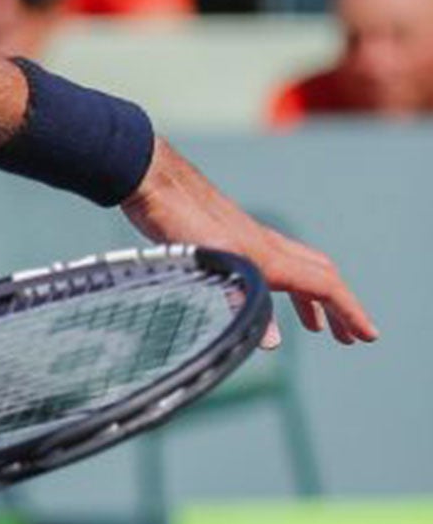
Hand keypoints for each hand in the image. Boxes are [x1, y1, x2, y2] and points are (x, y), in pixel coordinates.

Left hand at [122, 139, 378, 348]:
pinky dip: (284, 286)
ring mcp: (250, 239)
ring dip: (313, 301)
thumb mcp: (211, 267)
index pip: (326, 287)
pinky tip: (267, 294)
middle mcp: (268, 246)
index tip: (368, 336)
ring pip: (297, 270)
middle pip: (321, 277)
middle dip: (339, 309)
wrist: (155, 180)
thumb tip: (272, 343)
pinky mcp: (229, 236)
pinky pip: (273, 264)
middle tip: (350, 337)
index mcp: (270, 257)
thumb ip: (242, 303)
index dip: (350, 312)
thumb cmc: (178, 220)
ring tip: (317, 327)